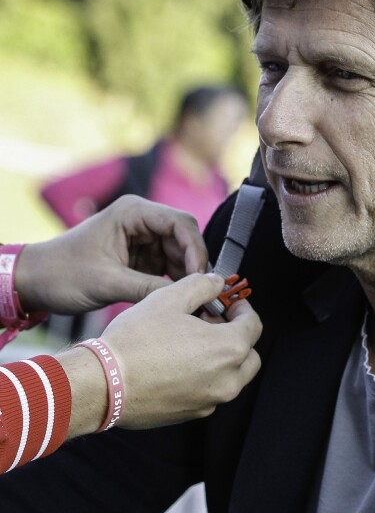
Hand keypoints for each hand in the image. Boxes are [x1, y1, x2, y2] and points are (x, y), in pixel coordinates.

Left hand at [14, 195, 207, 313]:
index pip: (180, 223)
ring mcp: (142, 239)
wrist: (36, 282)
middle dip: (193, 264)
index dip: (195, 248)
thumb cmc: (63, 274)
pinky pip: (167, 267)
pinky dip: (174, 282)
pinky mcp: (140, 257)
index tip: (199, 276)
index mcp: (133, 213)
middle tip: (200, 293)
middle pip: (184, 238)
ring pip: (180, 254)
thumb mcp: (108, 283)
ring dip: (186, 275)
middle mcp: (141, 221)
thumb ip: (149, 288)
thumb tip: (187, 295)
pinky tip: (178, 298)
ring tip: (190, 299)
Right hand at [98, 273, 261, 426]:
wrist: (102, 384)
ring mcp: (210, 401)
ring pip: (232, 376)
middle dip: (236, 336)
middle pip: (249, 354)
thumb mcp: (169, 298)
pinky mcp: (193, 414)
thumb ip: (201, 286)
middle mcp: (227, 380)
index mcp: (228, 349)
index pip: (254, 325)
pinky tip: (178, 363)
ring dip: (222, 358)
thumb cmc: (134, 342)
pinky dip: (204, 377)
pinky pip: (210, 392)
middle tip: (211, 322)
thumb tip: (215, 283)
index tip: (228, 303)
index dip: (242, 308)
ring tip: (191, 342)